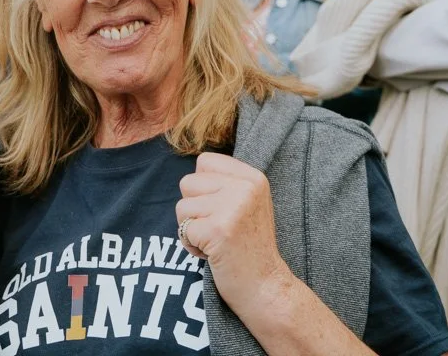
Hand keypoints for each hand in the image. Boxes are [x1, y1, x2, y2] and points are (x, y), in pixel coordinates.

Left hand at [176, 153, 292, 309]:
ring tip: (215, 241)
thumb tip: (196, 168)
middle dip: (193, 209)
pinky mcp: (218, 230)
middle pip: (188, 182)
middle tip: (216, 228)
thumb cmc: (249, 245)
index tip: (220, 209)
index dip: (202, 187)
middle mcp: (245, 188)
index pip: (205, 161)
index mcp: (253, 177)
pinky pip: (184, 230)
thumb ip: (226, 182)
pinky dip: (191, 245)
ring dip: (191, 228)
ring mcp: (232, 208)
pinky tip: (212, 253)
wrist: (265, 287)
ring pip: (182, 206)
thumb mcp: (248, 203)